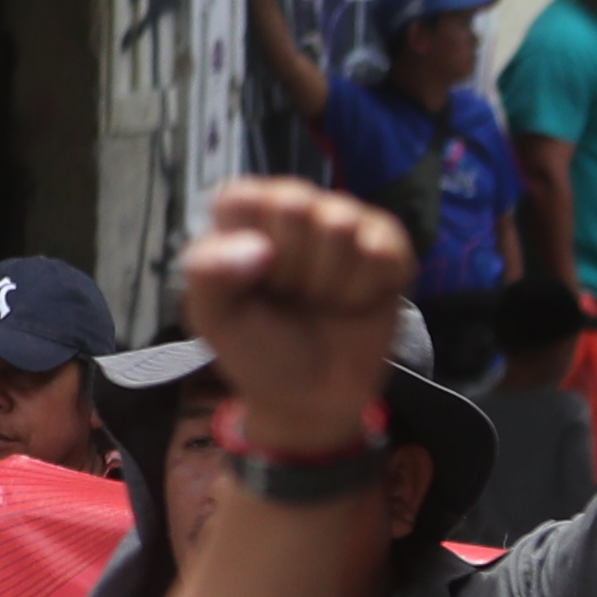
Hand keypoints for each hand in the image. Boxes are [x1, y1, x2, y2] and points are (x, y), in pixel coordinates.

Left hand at [179, 175, 412, 456]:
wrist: (312, 398)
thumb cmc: (259, 349)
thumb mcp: (214, 318)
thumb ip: (208, 273)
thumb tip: (259, 247)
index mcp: (244, 213)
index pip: (244, 198)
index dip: (249, 246)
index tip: (252, 283)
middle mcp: (295, 205)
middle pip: (296, 206)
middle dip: (292, 267)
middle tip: (290, 296)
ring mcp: (345, 221)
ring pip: (341, 225)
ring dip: (329, 282)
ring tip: (321, 301)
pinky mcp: (388, 245)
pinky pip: (383, 250)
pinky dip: (365, 289)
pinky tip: (353, 302)